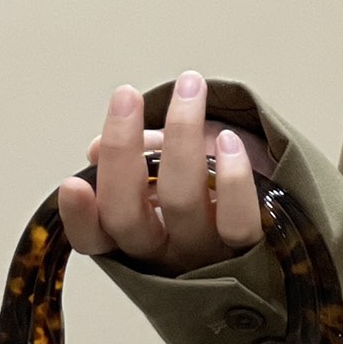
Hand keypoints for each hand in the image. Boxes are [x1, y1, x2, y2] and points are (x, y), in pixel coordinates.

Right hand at [59, 72, 270, 271]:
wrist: (270, 217)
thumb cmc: (204, 191)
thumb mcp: (159, 174)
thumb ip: (130, 162)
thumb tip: (96, 150)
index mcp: (133, 240)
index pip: (94, 238)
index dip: (79, 216)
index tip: (73, 184)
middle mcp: (164, 255)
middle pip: (127, 215)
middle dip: (122, 153)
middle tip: (126, 96)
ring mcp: (205, 254)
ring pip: (182, 203)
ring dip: (181, 137)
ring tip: (189, 88)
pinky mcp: (250, 250)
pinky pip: (238, 222)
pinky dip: (233, 180)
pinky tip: (229, 143)